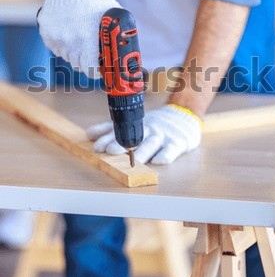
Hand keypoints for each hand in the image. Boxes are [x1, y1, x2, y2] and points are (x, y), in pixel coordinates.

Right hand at [37, 0, 121, 77]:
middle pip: (78, 65)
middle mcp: (70, 42)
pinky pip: (56, 47)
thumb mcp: (112, 16)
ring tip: (79, 36)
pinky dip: (62, 43)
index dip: (97, 71)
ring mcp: (57, 38)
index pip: (91, 69)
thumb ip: (117, 34)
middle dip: (86, 62)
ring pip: (67, 56)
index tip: (100, 69)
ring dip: (74, 52)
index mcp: (88, 39)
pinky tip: (68, 30)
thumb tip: (126, 50)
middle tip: (91, 54)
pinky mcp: (47, 34)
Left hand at [87, 105, 201, 163]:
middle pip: (133, 138)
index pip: (119, 132)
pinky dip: (165, 156)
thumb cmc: (154, 124)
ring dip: (141, 152)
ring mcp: (162, 136)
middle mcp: (148, 130)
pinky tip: (158, 161)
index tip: (97, 147)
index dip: (107, 139)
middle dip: (121, 145)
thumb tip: (89, 135)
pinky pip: (171, 150)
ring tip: (132, 160)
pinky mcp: (177, 143)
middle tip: (110, 151)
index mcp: (135, 126)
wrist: (184, 116)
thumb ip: (110, 130)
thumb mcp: (132, 124)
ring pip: (151, 144)